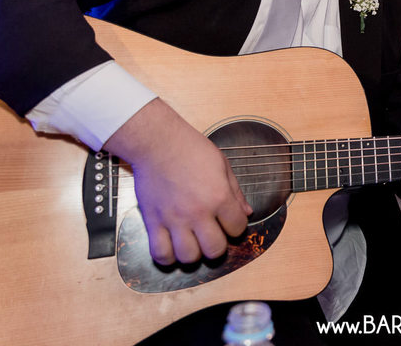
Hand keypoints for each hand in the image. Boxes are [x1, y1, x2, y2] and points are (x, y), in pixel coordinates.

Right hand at [104, 99, 251, 264]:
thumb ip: (236, 192)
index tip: (230, 222)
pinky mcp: (152, 222)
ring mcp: (174, 219)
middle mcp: (198, 212)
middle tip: (213, 236)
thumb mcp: (223, 165)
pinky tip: (172, 248)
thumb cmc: (192, 149)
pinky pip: (160, 253)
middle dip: (218, 246)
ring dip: (194, 254)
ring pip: (188, 257)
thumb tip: (247, 213)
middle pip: (215, 250)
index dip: (237, 227)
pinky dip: (167, 257)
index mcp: (219, 197)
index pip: (237, 228)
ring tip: (193, 243)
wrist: (158, 143)